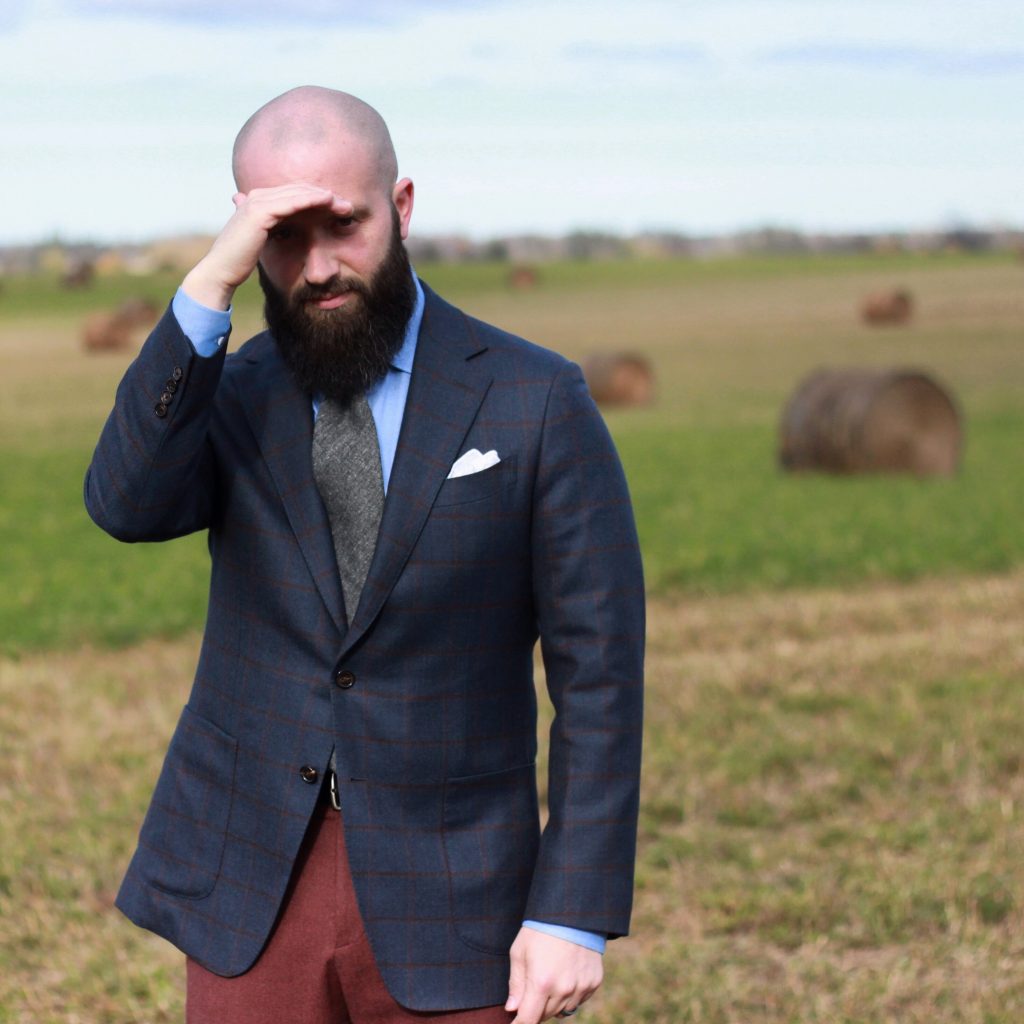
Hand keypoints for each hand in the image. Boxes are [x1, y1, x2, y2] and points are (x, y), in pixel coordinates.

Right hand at [181, 184, 353, 309]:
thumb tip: (288, 235)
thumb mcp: (263, 242)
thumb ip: (274, 232)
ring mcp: (256, 202)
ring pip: (297, 193)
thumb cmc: (240, 262)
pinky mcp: (258, 213)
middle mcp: (256, 197)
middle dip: (324, 197)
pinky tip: (327, 202)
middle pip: (298, 190)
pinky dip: (310, 200)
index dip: (317, 200)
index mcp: (258, 202)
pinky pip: (290, 202)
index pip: (293, 194)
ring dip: (322, 197)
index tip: (339, 209)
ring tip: (343, 204)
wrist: (221, 272)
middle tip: (347, 205)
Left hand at [505, 927, 602, 1022]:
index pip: (528, 1020)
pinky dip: (569, 995)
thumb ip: (516, 984)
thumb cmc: (541, 929)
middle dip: (534, 1008)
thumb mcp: (520, 952)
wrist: (573, 912)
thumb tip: (512, 1010)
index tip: (515, 1022)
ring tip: (549, 978)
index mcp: (541, 982)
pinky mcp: (594, 982)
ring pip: (562, 1011)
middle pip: (545, 1016)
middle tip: (532, 987)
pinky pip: (578, 1001)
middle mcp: (563, 989)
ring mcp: (581, 987)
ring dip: (552, 1003)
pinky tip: (565, 975)